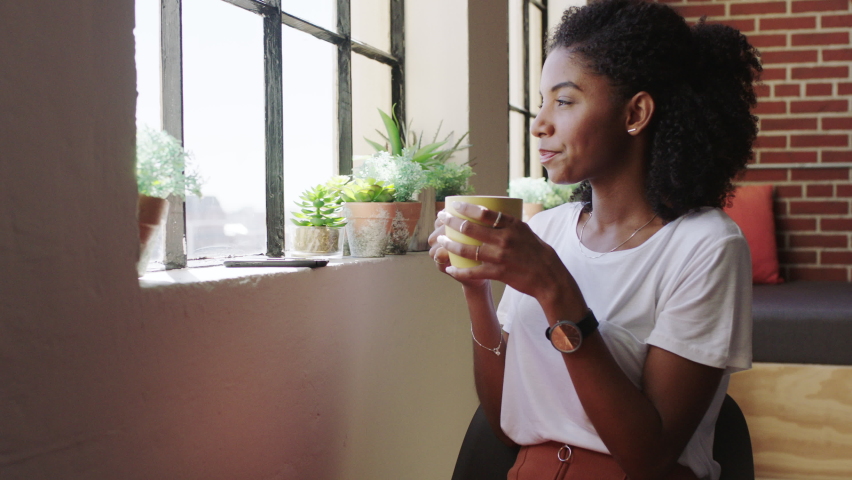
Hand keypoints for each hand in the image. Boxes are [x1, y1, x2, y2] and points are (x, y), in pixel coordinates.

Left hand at [434, 202, 581, 303]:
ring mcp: (500, 257)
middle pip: (470, 228)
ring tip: (440, 241)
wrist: (550, 278)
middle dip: (452, 222)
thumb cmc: (540, 254)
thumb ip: (511, 225)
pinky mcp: (498, 273)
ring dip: (450, 244)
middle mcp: (505, 239)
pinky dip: (459, 271)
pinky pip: (473, 271)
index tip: (454, 205)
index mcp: (513, 225)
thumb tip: (495, 216)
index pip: (484, 212)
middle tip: (441, 218)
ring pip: (467, 249)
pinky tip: (449, 268)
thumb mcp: (528, 232)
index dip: (465, 208)